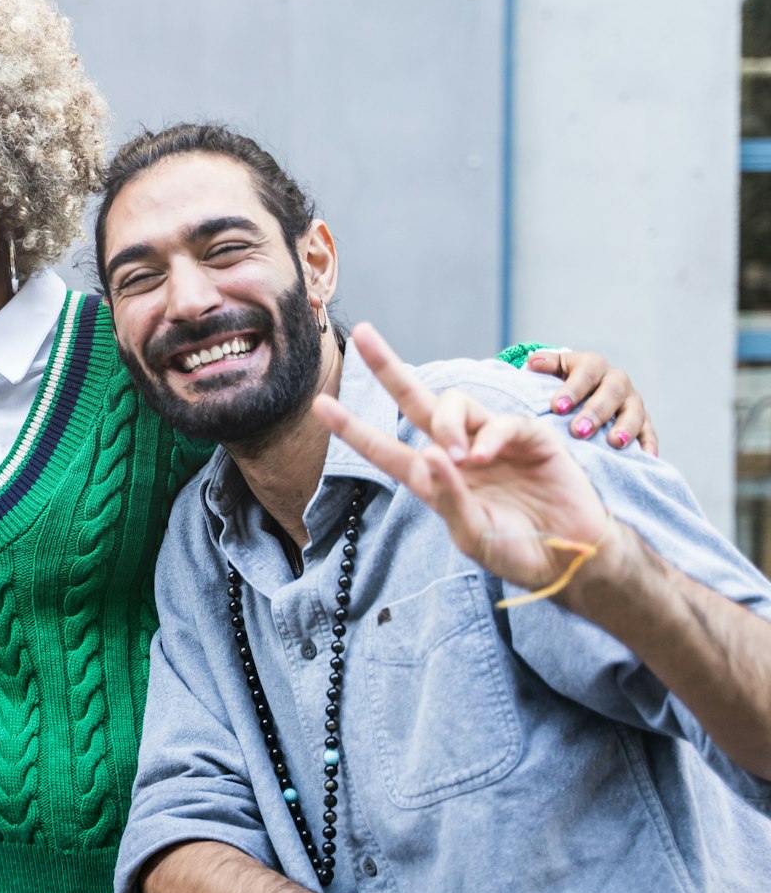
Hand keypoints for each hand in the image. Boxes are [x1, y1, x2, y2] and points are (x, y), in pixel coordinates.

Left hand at [318, 324, 611, 594]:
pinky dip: (490, 436)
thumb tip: (430, 454)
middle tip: (361, 333)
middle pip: (416, 400)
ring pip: (454, 402)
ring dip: (448, 423)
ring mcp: (491, 441)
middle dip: (388, 367)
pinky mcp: (529, 437)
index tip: (320, 404)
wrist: (573, 558)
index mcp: (432, 479)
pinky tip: (483, 458)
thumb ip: (449, 498)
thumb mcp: (473, 535)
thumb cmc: (517, 552)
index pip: (384, 450)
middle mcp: (456, 453)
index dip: (353, 429)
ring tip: (458, 456)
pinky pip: (502, 422)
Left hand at [523, 348, 656, 453]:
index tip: (557, 408)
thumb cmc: (562, 381)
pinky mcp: (643, 420)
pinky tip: (646, 457)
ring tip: (614, 443)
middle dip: (596, 412)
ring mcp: (632, 400)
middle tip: (579, 431)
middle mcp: (616, 380)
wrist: (585, 387)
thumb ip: (544, 365)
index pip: (585, 373)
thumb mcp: (554, 369)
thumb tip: (533, 363)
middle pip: (612, 392)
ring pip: (635, 411)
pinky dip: (648, 443)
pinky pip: (649, 431)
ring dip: (626, 427)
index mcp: (593, 365)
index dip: (572, 389)